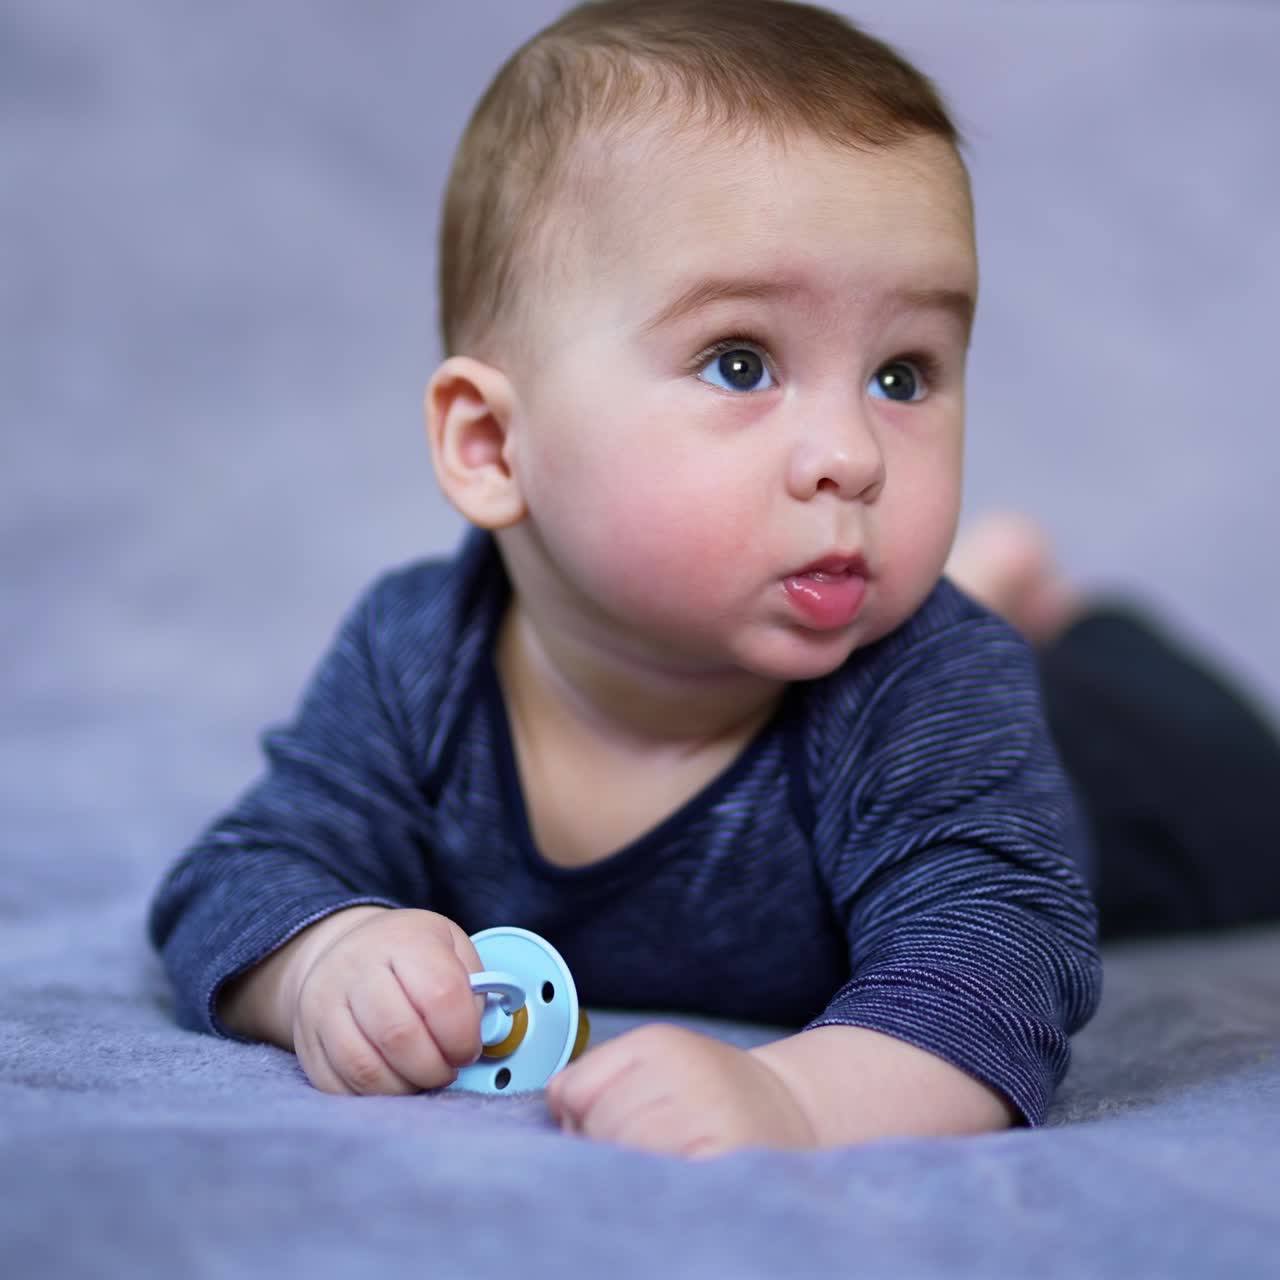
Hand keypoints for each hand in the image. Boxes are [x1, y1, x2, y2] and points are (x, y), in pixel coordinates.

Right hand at [287, 908, 484, 1094]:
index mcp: (404, 940)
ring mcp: (323, 1005)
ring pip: (365, 1068)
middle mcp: (356, 968)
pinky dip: (371, 1097)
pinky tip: (391, 1082)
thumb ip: (475, 986)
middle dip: (434, 1068)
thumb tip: (485, 1032)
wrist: (344, 950)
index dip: (462, 1034)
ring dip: (405, 1088)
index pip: (440, 994)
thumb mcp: (450, 947)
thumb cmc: (408, 954)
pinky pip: (337, 1086)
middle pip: (399, 1036)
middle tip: (447, 1069)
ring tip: (421, 1078)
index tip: (469, 1048)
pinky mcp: (306, 1040)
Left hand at [544, 1023, 816, 1157]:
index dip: (576, 1119)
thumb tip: (558, 1111)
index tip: (598, 1129)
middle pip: (595, 1125)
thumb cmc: (712, 1095)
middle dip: (603, 1149)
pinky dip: (659, 1184)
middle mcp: (681, 1065)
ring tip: (663, 1163)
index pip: (572, 1089)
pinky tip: (679, 1174)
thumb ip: (599, 1080)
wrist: (793, 1109)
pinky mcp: (724, 1151)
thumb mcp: (655, 1066)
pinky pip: (660, 1176)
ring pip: (623, 1152)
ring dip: (631, 1170)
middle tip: (641, 1154)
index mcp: (656, 1041)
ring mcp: (705, 1107)